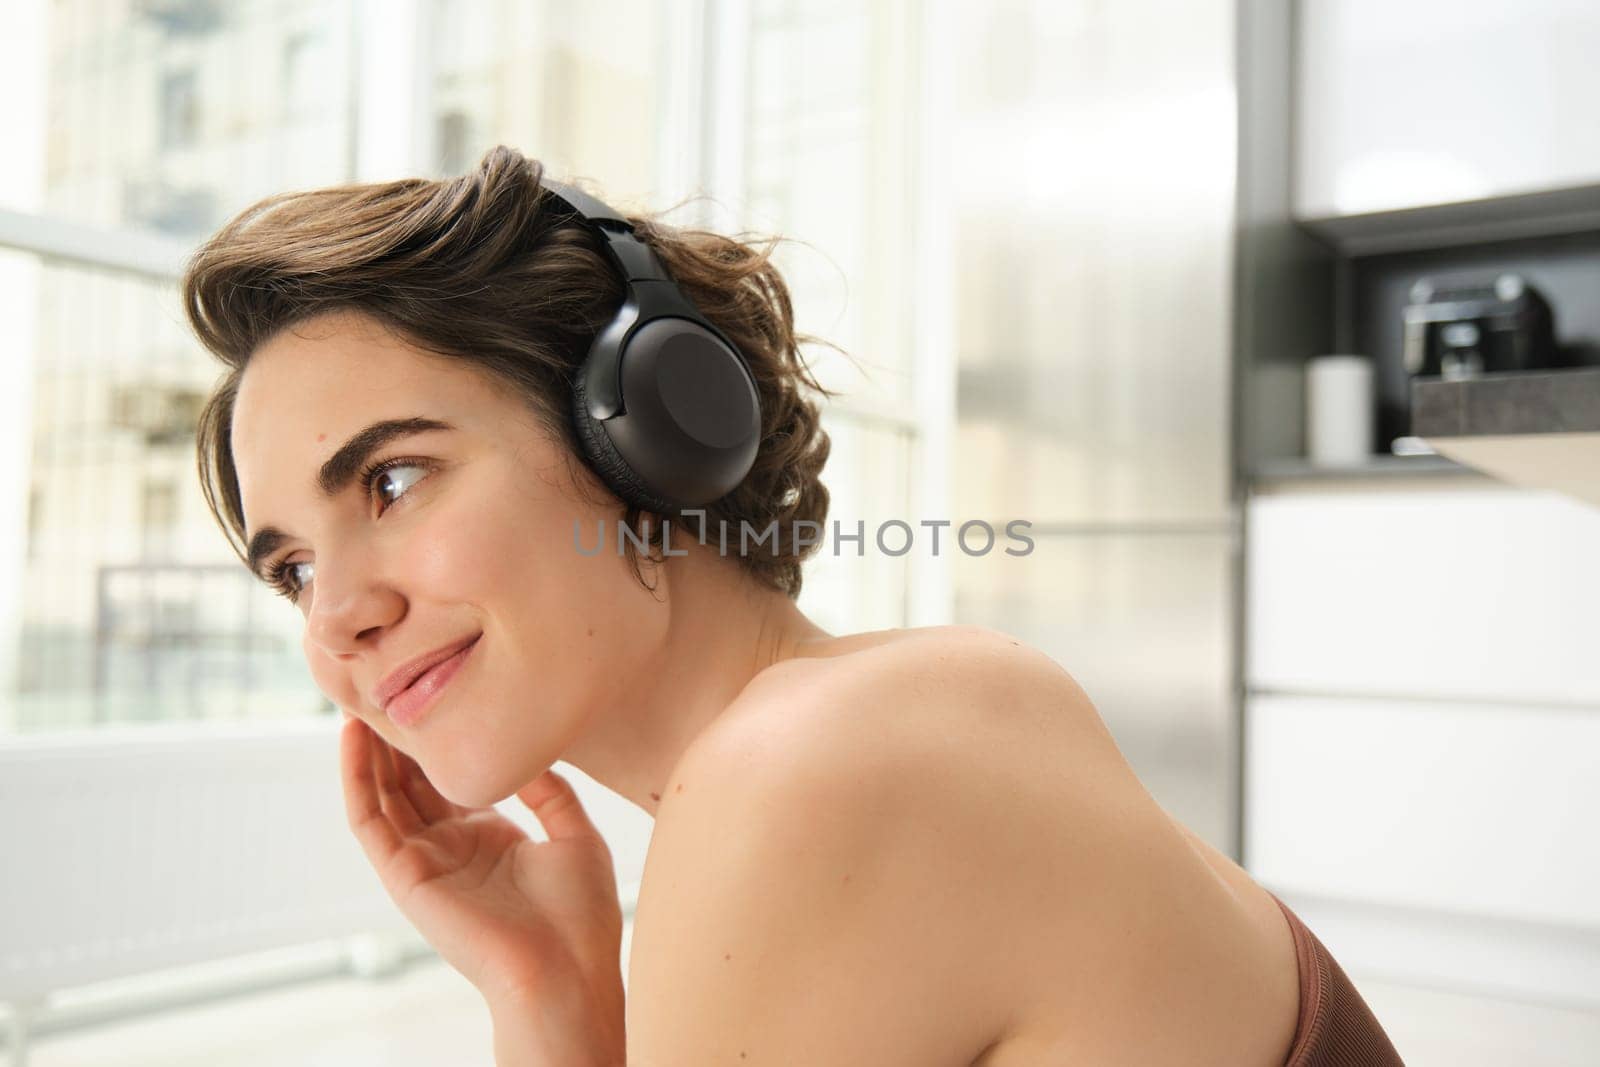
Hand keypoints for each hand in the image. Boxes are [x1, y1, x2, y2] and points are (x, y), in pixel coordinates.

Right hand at [338, 715, 626, 1060]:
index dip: (438, 736)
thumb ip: (550, 791)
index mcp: (492, 839)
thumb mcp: (574, 836)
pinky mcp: (405, 877)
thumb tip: (529, 750)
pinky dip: (356, 778)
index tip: (432, 688)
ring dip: (368, 745)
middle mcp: (452, 847)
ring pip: (383, 792)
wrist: (567, 971)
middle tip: (384, 678)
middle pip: (411, 779)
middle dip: (398, 734)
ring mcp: (425, 862)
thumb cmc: (580, 917)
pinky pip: (369, 820)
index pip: (451, 778)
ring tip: (360, 693)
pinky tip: (354, 736)